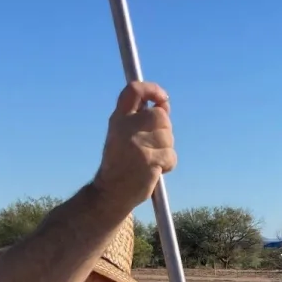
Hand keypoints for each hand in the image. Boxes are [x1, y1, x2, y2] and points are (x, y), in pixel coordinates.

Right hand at [93, 81, 176, 212]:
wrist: (111, 192)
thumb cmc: (122, 162)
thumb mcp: (124, 134)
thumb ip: (142, 118)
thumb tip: (164, 105)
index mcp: (118, 119)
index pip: (134, 90)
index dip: (152, 89)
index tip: (163, 98)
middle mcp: (126, 128)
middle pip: (160, 116)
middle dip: (164, 130)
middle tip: (155, 145)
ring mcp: (137, 144)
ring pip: (168, 137)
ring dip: (166, 150)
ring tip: (151, 160)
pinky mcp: (148, 160)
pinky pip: (170, 155)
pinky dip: (168, 164)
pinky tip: (154, 170)